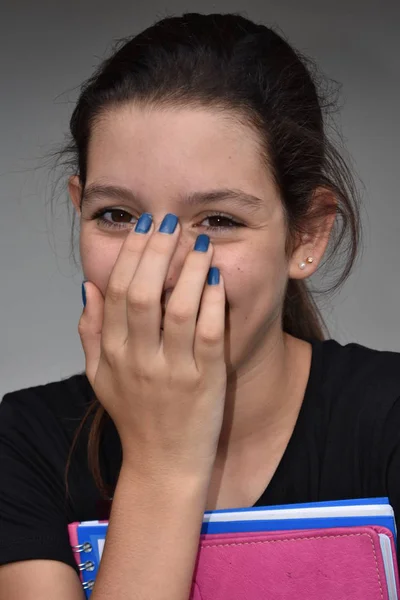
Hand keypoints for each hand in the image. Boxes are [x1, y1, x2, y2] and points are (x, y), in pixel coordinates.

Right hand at [78, 214, 226, 478]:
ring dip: (189, 271)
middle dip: (157, 251)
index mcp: (113, 354)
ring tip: (199, 242)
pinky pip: (210, 336)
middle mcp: (140, 360)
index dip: (132, 254)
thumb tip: (87, 288)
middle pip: (143, 293)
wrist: (164, 465)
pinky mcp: (205, 382)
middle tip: (171, 222)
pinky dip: (213, 304)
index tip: (146, 227)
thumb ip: (91, 333)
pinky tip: (217, 279)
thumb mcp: (100, 378)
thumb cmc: (135, 417)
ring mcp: (174, 371)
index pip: (117, 291)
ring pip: (180, 310)